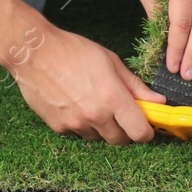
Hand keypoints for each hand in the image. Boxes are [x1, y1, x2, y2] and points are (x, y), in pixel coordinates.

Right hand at [7, 22, 165, 144]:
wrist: (34, 53)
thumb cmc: (73, 51)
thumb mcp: (110, 61)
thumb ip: (135, 85)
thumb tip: (158, 101)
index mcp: (113, 98)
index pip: (140, 133)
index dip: (146, 131)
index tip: (145, 124)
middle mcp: (96, 115)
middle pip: (120, 141)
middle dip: (124, 130)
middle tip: (119, 113)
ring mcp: (76, 124)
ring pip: (99, 138)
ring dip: (101, 128)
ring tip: (93, 104)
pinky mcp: (59, 127)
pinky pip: (78, 134)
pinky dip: (81, 125)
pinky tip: (75, 104)